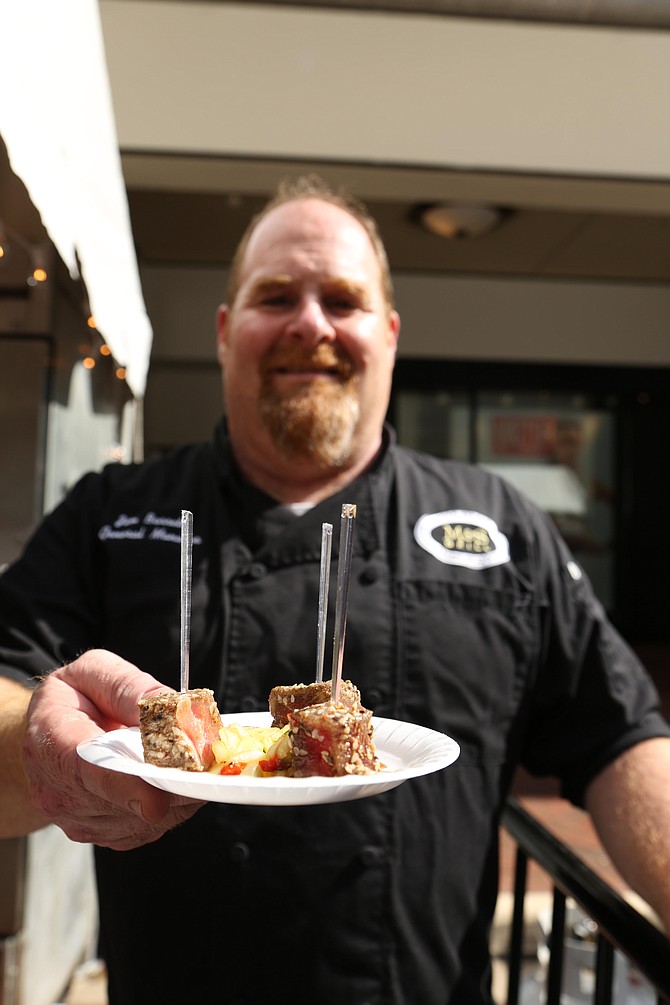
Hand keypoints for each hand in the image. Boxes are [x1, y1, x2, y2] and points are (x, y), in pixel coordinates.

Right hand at [22, 649, 203, 850]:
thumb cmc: (74, 697)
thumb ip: (129, 687)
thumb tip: (172, 707)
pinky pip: (143, 831)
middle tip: (205, 769)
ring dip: (174, 800)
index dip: (126, 788)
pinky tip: (175, 783)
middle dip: (169, 788)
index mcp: (52, 739)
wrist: (46, 733)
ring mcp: (75, 817)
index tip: (158, 800)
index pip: (88, 771)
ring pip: (140, 822)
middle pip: (122, 803)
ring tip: (193, 769)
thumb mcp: (94, 672)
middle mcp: (57, 789)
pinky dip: (169, 810)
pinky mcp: (96, 833)